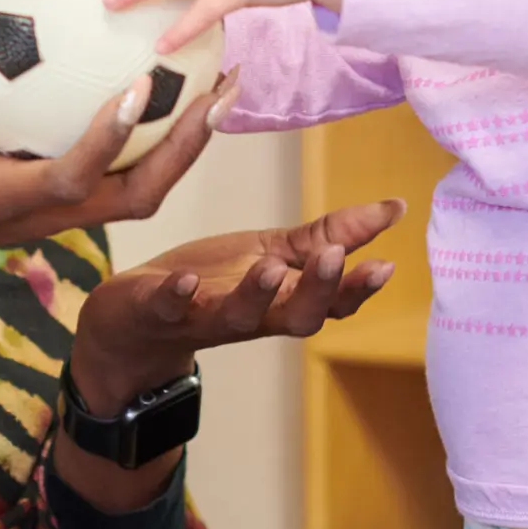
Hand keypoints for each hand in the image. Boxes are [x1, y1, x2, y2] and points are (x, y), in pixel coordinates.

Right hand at [0, 0, 231, 404]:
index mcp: (14, 198)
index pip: (78, 175)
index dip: (113, 138)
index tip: (142, 86)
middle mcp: (52, 213)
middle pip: (142, 193)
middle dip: (190, 146)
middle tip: (225, 86)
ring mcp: (62, 214)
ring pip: (142, 190)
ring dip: (186, 146)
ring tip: (220, 89)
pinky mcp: (62, 206)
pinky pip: (122, 177)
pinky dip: (153, 141)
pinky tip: (163, 91)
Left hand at [66, 199, 405, 413]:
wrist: (132, 319)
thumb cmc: (211, 282)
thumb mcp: (275, 252)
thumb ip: (331, 236)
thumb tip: (395, 209)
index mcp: (283, 299)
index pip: (332, 301)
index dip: (358, 289)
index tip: (386, 265)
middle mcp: (252, 315)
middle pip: (297, 316)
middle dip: (320, 291)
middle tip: (336, 259)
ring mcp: (204, 315)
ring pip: (239, 317)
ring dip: (258, 295)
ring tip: (271, 267)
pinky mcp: (157, 310)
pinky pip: (170, 309)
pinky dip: (178, 298)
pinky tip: (185, 281)